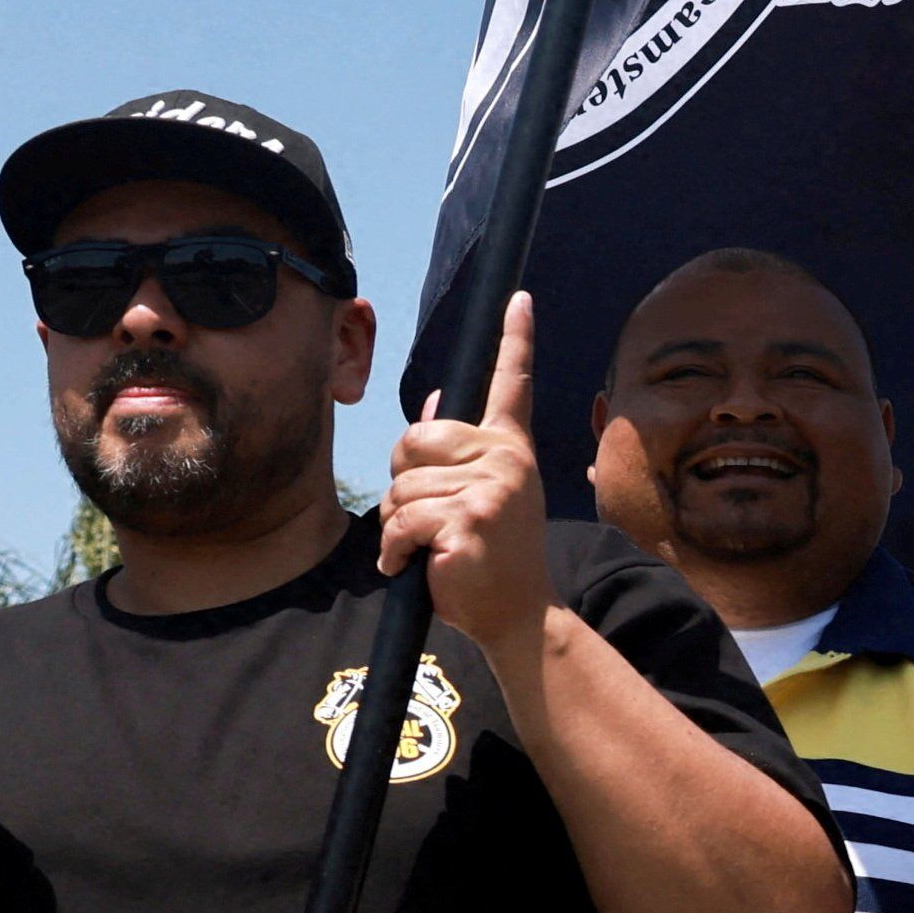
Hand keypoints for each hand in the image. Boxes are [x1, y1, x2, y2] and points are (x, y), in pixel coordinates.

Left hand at [383, 291, 554, 670]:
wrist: (517, 614)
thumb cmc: (491, 557)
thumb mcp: (480, 497)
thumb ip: (457, 453)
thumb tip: (433, 402)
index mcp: (510, 449)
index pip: (511, 384)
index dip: (515, 338)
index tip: (519, 297)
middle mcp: (507, 459)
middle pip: (412, 441)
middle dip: (401, 482)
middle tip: (428, 518)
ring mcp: (492, 488)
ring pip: (400, 487)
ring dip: (396, 525)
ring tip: (427, 548)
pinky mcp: (468, 518)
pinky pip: (401, 520)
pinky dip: (394, 549)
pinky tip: (414, 564)